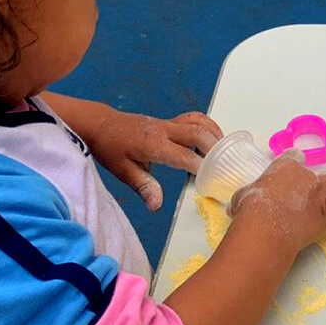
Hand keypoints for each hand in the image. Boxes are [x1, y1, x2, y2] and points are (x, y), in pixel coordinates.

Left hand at [86, 111, 222, 209]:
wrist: (101, 125)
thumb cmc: (111, 148)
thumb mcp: (123, 171)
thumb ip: (144, 187)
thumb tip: (157, 205)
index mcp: (153, 144)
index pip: (185, 155)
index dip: (201, 166)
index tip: (211, 179)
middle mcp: (164, 130)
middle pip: (198, 133)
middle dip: (215, 150)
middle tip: (223, 167)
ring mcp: (168, 123)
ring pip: (199, 123)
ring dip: (215, 136)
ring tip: (224, 154)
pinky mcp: (170, 121)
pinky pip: (194, 119)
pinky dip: (208, 126)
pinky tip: (213, 139)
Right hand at [226, 151, 325, 253]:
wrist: (265, 229)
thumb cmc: (250, 210)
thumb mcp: (241, 196)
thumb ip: (247, 195)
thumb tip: (235, 206)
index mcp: (284, 166)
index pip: (293, 156)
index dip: (290, 166)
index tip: (285, 177)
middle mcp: (305, 175)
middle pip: (312, 172)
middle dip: (306, 183)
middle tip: (295, 198)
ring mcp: (319, 192)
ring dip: (324, 189)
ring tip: (314, 202)